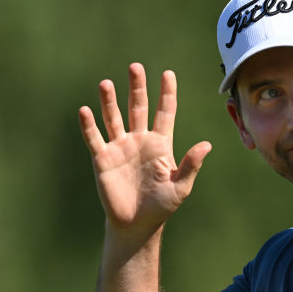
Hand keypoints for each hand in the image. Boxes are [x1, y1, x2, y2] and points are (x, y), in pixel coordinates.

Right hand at [79, 63, 210, 237]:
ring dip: (110, 101)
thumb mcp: (181, 186)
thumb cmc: (162, 206)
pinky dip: (89, 125)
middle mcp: (139, 140)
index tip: (168, 73)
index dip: (167, 93)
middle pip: (138, 107)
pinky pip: (95, 138)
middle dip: (137, 88)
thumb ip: (191, 165)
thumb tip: (207, 145)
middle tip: (135, 67)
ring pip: (114, 118)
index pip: (165, 112)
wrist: (137, 225)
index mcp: (160, 144)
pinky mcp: (103, 159)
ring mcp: (120, 147)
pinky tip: (85, 110)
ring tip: (106, 83)